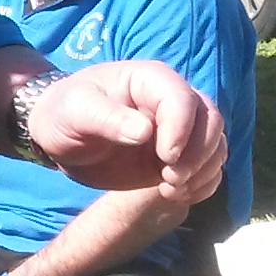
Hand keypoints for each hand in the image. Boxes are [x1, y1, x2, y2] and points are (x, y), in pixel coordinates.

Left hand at [33, 60, 225, 204]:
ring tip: (169, 190)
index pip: (183, 99)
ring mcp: (178, 130)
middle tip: (169, 178)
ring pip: (215, 146)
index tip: (165, 157)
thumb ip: (108, 118)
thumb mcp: (76, 110)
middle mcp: (171, 102)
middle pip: (211, 122)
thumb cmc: (64, 113)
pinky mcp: (177, 156)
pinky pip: (208, 168)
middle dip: (198, 154)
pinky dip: (201, 184)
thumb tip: (144, 131)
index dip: (182, 129)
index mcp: (150, 81)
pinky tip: (174, 195)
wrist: (60, 136)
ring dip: (201, 172)